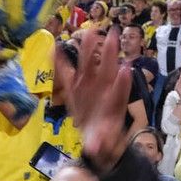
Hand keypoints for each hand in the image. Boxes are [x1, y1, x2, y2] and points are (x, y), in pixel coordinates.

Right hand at [61, 26, 132, 168]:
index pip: (120, 93)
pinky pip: (67, 73)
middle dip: (110, 54)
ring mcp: (89, 86)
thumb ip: (99, 145)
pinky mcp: (76, 88)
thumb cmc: (103, 139)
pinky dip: (61, 62)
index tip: (126, 70)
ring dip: (91, 49)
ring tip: (90, 32)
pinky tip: (54, 49)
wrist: (97, 137)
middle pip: (108, 71)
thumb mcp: (102, 146)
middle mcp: (103, 92)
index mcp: (113, 106)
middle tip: (114, 36)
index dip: (123, 84)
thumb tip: (94, 149)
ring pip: (90, 66)